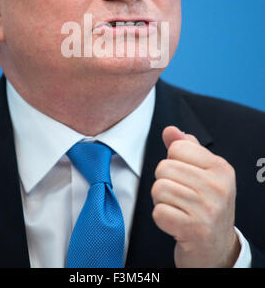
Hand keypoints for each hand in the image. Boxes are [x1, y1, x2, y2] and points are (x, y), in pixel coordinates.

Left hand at [151, 126, 240, 267]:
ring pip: (159, 188)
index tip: (184, 177)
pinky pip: (158, 212)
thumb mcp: (203, 173)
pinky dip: (161, 217)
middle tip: (179, 196)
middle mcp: (218, 187)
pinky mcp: (194, 230)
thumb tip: (170, 130)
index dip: (173, 161)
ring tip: (177, 208)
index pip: (177, 148)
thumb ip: (186, 149)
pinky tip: (175, 222)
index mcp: (221, 168)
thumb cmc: (206, 206)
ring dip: (161, 201)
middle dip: (164, 182)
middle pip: (164, 168)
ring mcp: (207, 209)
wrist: (216, 249)